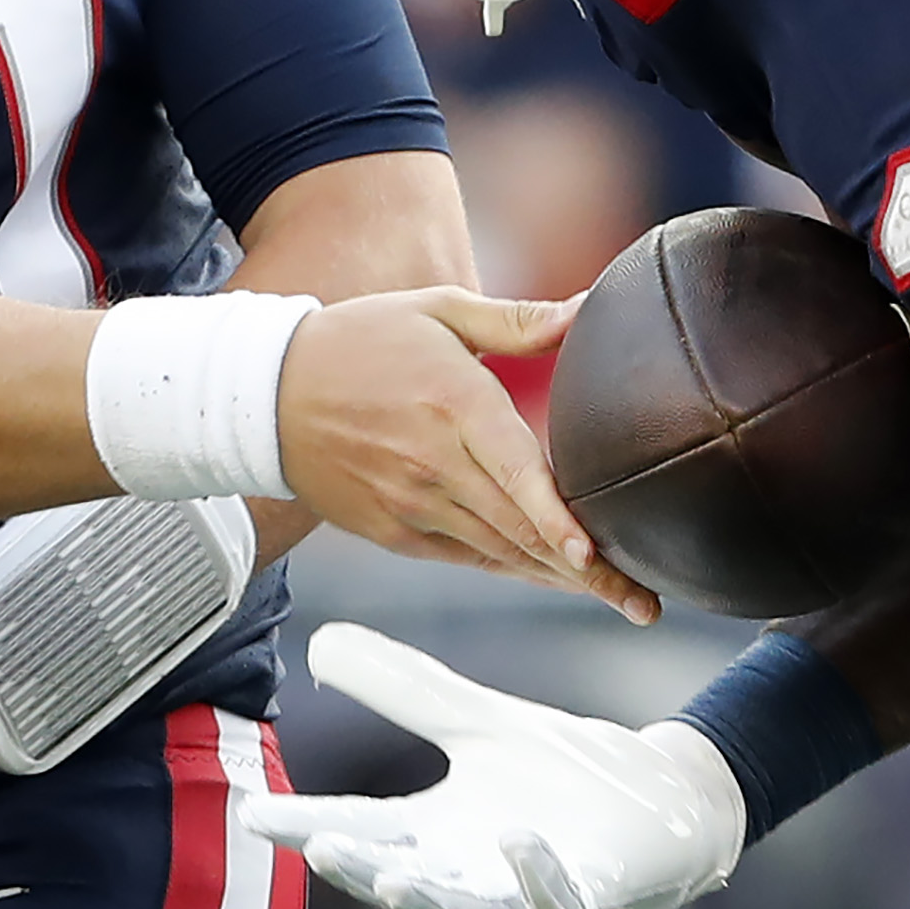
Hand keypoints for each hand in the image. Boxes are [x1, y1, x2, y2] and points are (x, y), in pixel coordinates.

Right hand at [237, 623, 743, 908]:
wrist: (660, 800)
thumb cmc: (562, 772)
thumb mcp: (476, 720)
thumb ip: (404, 688)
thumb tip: (321, 641)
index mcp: (437, 832)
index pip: (359, 827)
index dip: (304, 824)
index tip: (252, 813)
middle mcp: (472, 872)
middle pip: (401, 879)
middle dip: (359, 871)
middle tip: (318, 847)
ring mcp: (526, 892)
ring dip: (428, 899)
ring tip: (389, 879)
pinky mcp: (587, 895)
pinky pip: (557, 900)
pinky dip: (533, 877)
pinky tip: (516, 840)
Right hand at [277, 289, 657, 622]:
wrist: (266, 395)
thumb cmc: (359, 342)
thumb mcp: (436, 311)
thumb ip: (516, 320)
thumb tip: (586, 308)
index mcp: (452, 404)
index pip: (514, 471)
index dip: (555, 518)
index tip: (592, 553)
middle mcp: (433, 464)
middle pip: (520, 528)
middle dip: (587, 570)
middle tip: (643, 600)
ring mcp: (411, 504)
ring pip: (500, 553)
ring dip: (560, 580)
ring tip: (619, 598)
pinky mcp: (395, 531)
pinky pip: (467, 559)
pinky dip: (514, 570)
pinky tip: (556, 580)